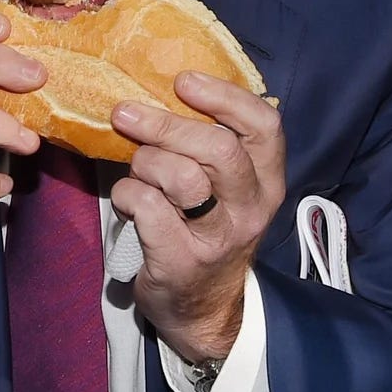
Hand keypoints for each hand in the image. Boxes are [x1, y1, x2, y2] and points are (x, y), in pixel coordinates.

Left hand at [109, 71, 284, 361]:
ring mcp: (219, 238)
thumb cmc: (205, 228)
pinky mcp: (183, 261)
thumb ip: (209, 142)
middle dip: (165, 125)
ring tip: (136, 171)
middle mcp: (251, 207)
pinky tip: (126, 200)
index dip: (224, 96)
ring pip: (180, 176)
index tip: (183, 81)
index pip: (264, 125)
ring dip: (144, 163)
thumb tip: (162, 86)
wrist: (202, 310)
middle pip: (219, 148)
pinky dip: (126, 194)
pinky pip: (147, 207)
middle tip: (126, 113)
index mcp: (266, 179)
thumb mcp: (225, 187)